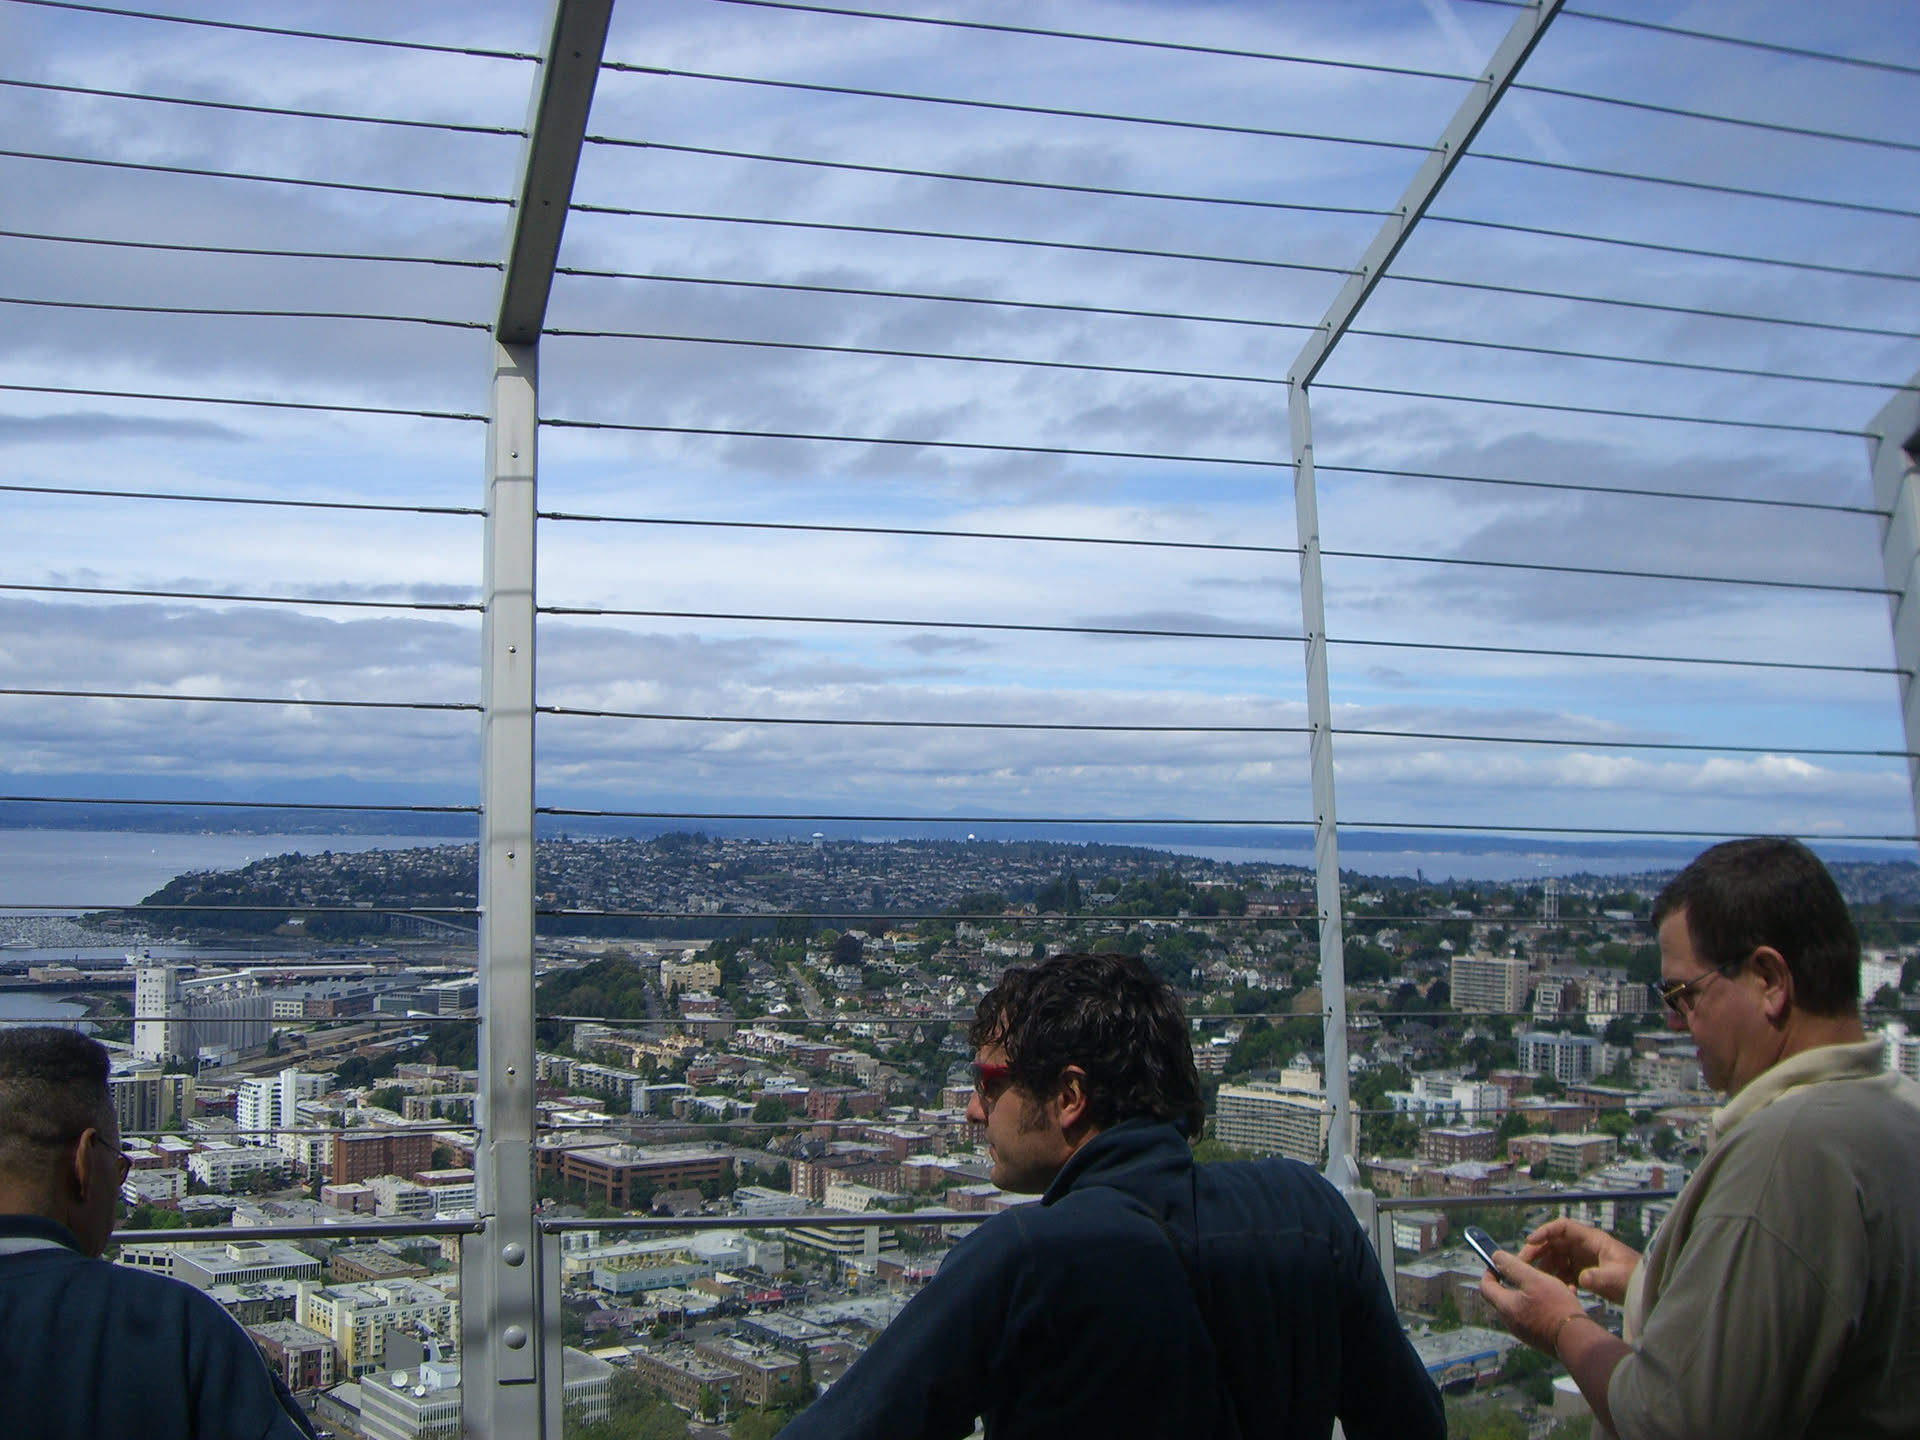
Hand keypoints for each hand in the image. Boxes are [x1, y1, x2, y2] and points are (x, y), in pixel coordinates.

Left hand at [1477, 1247, 1588, 1355]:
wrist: (1577, 1340)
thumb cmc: (1556, 1307)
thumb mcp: (1534, 1279)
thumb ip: (1513, 1266)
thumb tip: (1496, 1257)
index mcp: (1505, 1307)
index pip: (1485, 1287)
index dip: (1490, 1272)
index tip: (1500, 1264)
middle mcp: (1511, 1322)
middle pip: (1505, 1296)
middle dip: (1517, 1282)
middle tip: (1532, 1273)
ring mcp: (1525, 1332)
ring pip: (1524, 1305)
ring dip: (1535, 1292)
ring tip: (1555, 1284)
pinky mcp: (1539, 1338)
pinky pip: (1538, 1316)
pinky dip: (1546, 1305)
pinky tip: (1566, 1297)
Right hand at [1517, 1218, 1638, 1304]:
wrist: (1647, 1291)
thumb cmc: (1635, 1279)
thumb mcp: (1615, 1278)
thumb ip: (1597, 1277)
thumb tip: (1580, 1279)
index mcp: (1592, 1240)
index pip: (1563, 1227)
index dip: (1544, 1231)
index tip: (1530, 1241)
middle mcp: (1585, 1247)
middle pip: (1555, 1242)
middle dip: (1538, 1250)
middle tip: (1523, 1262)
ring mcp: (1585, 1260)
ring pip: (1558, 1258)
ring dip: (1546, 1266)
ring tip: (1538, 1278)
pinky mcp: (1586, 1273)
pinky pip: (1565, 1272)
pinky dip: (1558, 1278)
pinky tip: (1559, 1289)